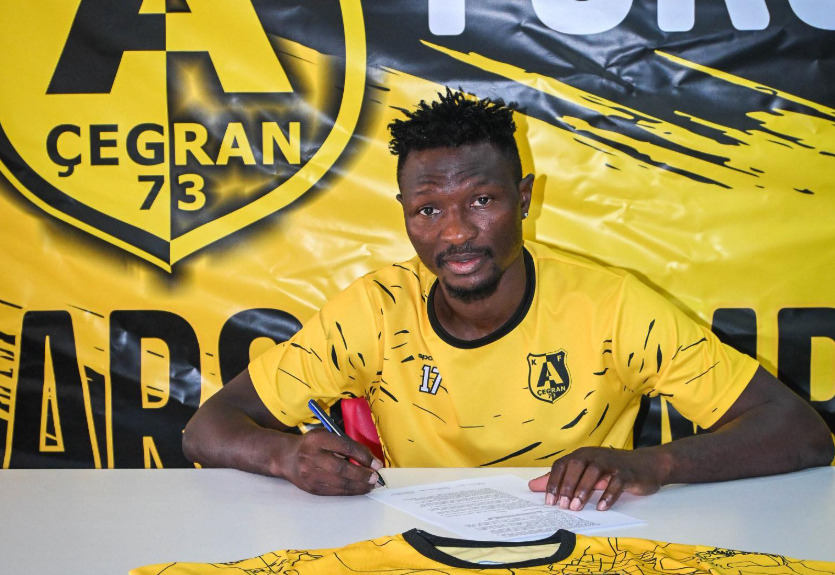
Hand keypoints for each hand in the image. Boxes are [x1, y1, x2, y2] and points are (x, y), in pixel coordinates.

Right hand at [278, 429, 382, 495]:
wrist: (286, 458)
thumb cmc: (312, 445)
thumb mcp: (326, 435)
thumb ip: (345, 444)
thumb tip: (369, 459)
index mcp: (318, 439)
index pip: (345, 447)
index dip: (363, 456)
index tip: (377, 464)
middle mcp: (312, 457)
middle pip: (341, 468)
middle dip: (362, 475)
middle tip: (376, 478)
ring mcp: (310, 475)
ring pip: (339, 483)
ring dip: (359, 486)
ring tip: (372, 486)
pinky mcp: (312, 488)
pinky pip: (334, 491)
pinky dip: (350, 491)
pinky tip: (360, 490)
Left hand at [528, 447, 663, 510]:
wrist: (647, 465)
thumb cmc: (612, 470)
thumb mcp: (585, 473)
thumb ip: (560, 479)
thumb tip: (533, 486)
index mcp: (582, 455)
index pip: (562, 464)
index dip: (553, 481)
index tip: (549, 501)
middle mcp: (594, 455)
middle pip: (576, 466)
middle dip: (567, 486)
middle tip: (562, 506)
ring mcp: (611, 463)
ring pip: (594, 473)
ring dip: (584, 491)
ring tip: (576, 507)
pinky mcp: (627, 472)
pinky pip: (616, 482)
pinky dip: (608, 495)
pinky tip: (601, 507)